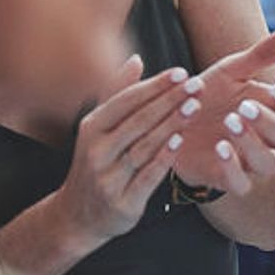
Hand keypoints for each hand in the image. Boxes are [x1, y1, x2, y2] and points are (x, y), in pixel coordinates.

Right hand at [52, 55, 198, 244]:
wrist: (78, 216)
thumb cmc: (97, 162)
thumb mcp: (98, 128)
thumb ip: (118, 94)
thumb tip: (137, 59)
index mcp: (91, 128)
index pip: (125, 100)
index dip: (154, 86)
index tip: (181, 72)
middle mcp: (96, 151)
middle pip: (138, 121)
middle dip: (169, 101)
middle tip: (196, 85)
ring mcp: (108, 178)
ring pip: (144, 146)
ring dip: (171, 125)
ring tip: (195, 107)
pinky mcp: (122, 202)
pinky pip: (147, 176)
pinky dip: (163, 158)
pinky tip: (180, 141)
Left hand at [168, 28, 274, 192]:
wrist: (168, 119)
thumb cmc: (207, 94)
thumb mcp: (231, 70)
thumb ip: (262, 54)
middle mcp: (268, 139)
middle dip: (272, 123)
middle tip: (244, 107)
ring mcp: (248, 161)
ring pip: (269, 164)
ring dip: (253, 144)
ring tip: (230, 122)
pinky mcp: (226, 179)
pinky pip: (241, 185)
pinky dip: (233, 168)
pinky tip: (220, 147)